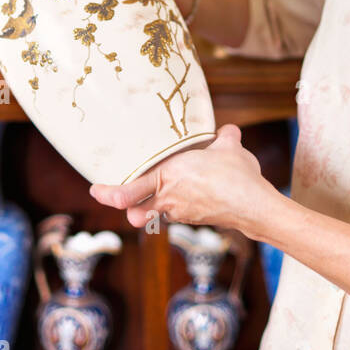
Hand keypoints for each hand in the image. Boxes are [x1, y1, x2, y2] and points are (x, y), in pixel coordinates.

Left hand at [89, 123, 279, 237]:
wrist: (254, 206)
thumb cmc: (238, 175)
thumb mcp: (229, 147)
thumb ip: (223, 137)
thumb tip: (228, 130)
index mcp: (169, 175)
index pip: (128, 192)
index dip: (108, 194)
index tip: (96, 189)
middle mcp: (168, 197)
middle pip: (133, 212)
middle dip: (123, 206)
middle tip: (113, 196)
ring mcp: (180, 212)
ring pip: (153, 215)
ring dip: (148, 209)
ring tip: (148, 198)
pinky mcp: (193, 220)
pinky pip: (173, 215)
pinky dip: (172, 209)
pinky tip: (184, 198)